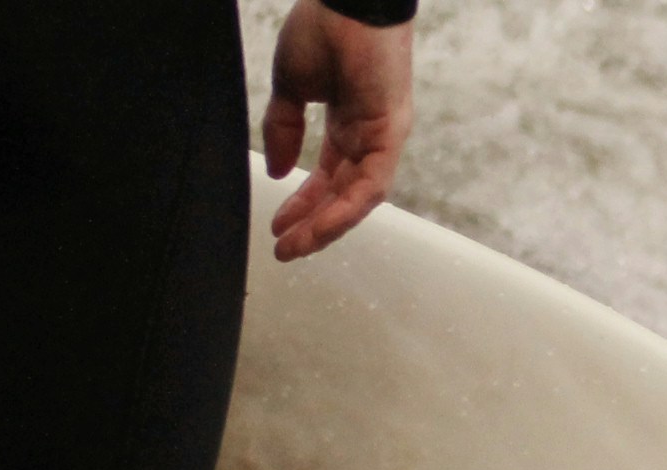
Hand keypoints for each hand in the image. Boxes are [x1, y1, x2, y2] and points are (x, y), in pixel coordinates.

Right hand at [262, 2, 413, 260]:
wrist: (345, 1)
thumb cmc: (322, 31)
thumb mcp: (291, 87)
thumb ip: (283, 129)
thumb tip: (275, 170)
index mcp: (348, 125)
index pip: (327, 177)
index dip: (303, 203)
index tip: (278, 226)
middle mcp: (368, 137)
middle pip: (343, 194)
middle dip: (313, 223)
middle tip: (286, 248)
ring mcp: (383, 138)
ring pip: (358, 198)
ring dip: (327, 225)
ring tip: (296, 246)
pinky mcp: (391, 135)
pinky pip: (371, 184)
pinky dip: (347, 208)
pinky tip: (322, 226)